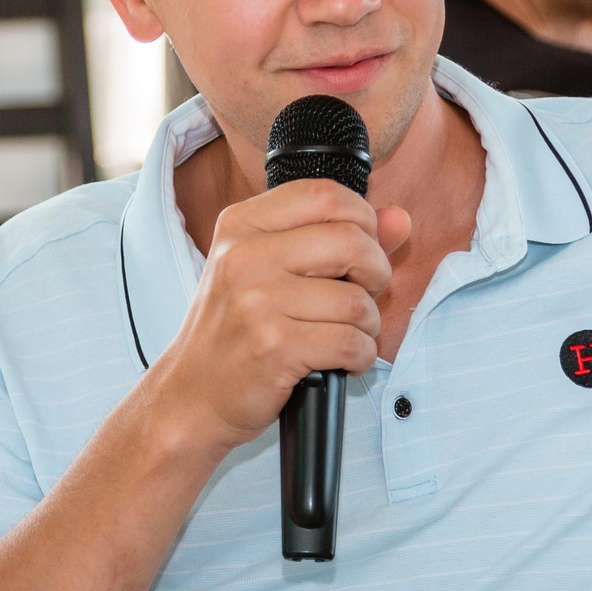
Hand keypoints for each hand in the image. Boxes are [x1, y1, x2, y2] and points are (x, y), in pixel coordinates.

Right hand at [146, 178, 408, 456]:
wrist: (191, 396)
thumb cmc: (235, 332)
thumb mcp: (270, 270)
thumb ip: (338, 238)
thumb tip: (400, 219)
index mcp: (242, 225)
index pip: (326, 194)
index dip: (362, 219)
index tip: (360, 249)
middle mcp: (245, 256)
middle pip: (351, 240)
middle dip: (376, 272)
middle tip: (361, 295)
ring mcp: (258, 302)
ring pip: (357, 300)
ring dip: (367, 325)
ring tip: (343, 335)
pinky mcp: (274, 347)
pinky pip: (351, 343)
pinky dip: (358, 357)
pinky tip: (337, 362)